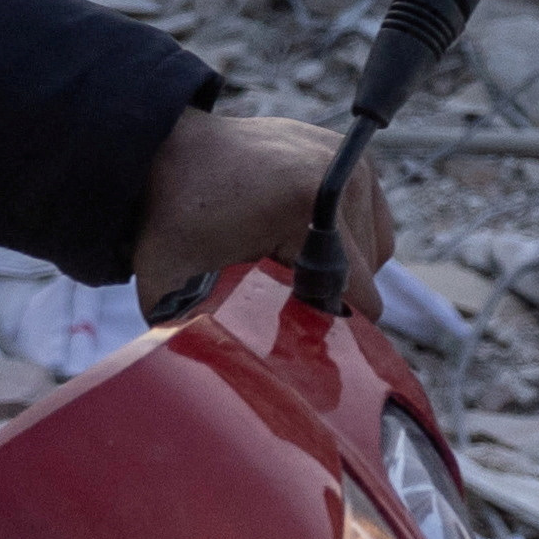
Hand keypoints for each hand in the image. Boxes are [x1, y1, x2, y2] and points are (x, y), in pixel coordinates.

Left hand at [129, 105, 388, 315]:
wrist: (163, 153)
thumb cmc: (169, 222)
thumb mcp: (175, 285)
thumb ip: (206, 334)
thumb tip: (235, 389)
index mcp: (308, 201)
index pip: (358, 293)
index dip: (326, 326)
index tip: (285, 326)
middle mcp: (338, 170)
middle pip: (369, 274)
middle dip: (329, 294)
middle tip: (277, 291)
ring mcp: (344, 155)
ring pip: (376, 247)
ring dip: (342, 266)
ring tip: (289, 263)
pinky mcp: (343, 149)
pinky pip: (370, 216)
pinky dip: (346, 236)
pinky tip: (302, 239)